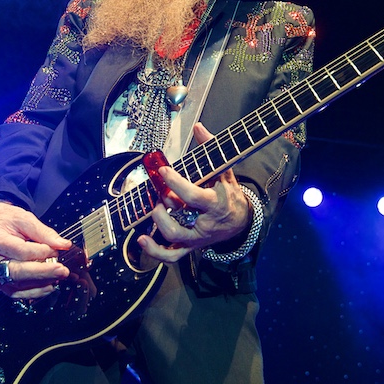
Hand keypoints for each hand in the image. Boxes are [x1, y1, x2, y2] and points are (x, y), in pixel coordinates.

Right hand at [0, 201, 71, 298]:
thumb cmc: (4, 220)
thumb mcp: (24, 218)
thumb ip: (44, 232)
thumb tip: (62, 244)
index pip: (20, 251)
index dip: (41, 253)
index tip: (55, 251)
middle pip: (16, 271)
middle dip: (43, 272)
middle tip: (62, 271)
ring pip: (15, 284)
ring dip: (40, 284)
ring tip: (56, 278)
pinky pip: (12, 292)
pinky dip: (31, 292)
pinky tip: (46, 287)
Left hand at [137, 123, 250, 262]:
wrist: (240, 223)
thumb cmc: (229, 195)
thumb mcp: (226, 172)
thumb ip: (212, 150)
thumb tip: (199, 127)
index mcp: (216, 203)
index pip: (193, 196)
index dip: (176, 183)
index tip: (162, 170)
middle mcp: (205, 223)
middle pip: (181, 223)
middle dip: (165, 207)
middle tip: (158, 193)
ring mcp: (196, 237)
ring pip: (175, 239)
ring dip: (159, 224)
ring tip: (155, 208)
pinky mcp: (190, 246)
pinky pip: (171, 256)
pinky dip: (155, 252)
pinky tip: (142, 239)